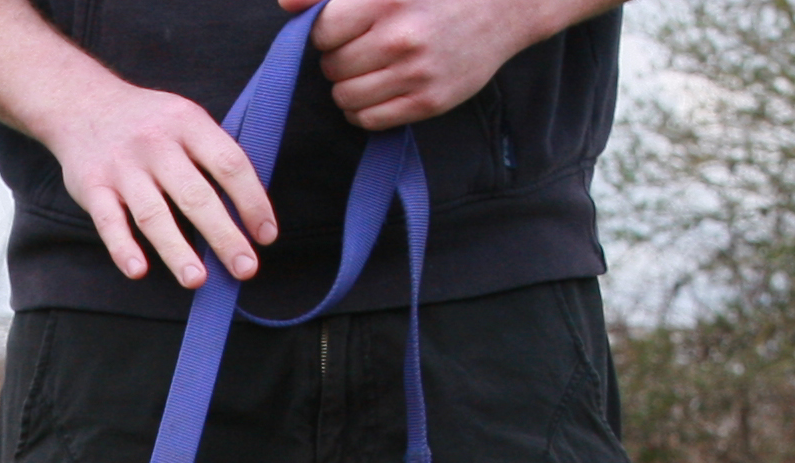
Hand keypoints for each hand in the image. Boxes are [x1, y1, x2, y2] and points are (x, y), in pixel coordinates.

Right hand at [0, 0, 274, 289]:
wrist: (82, 103)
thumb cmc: (147, 121)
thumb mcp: (185, 118)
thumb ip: (212, 154)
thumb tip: (248, 208)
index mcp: (188, 123)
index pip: (229, 164)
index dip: (252, 202)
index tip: (266, 235)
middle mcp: (157, 144)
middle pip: (196, 196)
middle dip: (224, 236)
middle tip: (245, 268)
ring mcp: (123, 167)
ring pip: (154, 214)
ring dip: (176, 250)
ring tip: (197, 280)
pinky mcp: (93, 187)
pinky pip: (108, 222)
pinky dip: (122, 247)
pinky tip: (138, 270)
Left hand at [288, 0, 568, 130]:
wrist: (508, 6)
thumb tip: (286, 7)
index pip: (322, 31)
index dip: (326, 30)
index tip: (345, 24)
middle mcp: (401, 38)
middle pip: (331, 66)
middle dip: (338, 57)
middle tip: (363, 44)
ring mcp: (417, 74)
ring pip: (344, 97)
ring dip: (349, 84)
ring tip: (372, 65)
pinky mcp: (430, 102)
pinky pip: (369, 120)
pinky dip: (365, 108)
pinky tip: (381, 87)